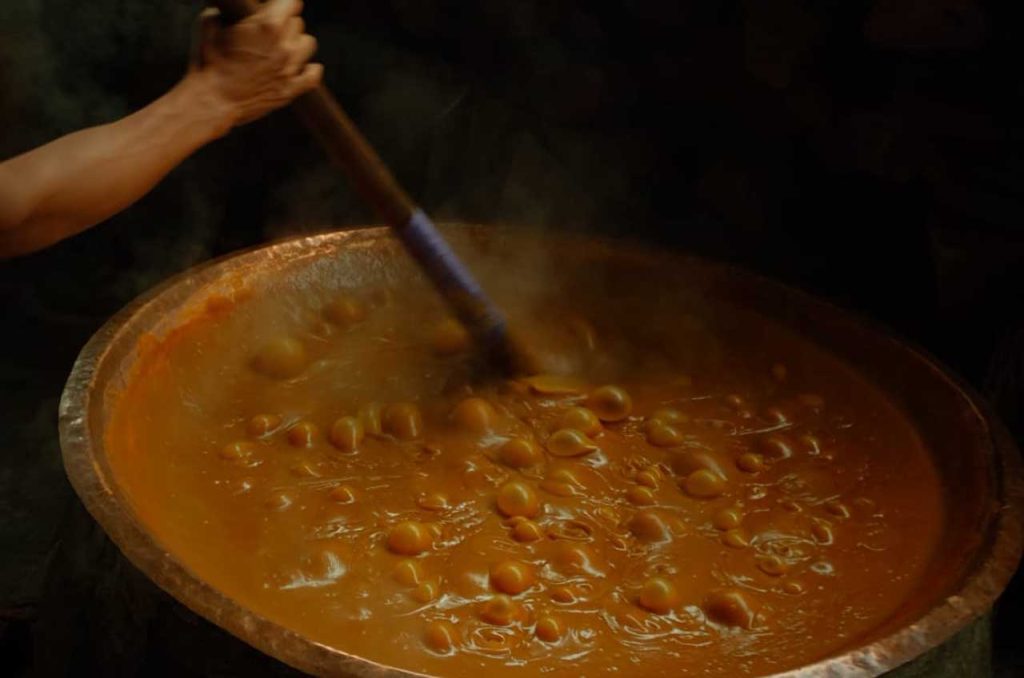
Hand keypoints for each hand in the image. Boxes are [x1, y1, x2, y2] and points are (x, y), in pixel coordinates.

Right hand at [191, 0, 321, 127]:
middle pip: (297, 23)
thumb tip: (224, 9)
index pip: (291, 2)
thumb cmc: (207, 62)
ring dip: (296, 43)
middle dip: (283, 23)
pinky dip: (310, 69)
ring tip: (282, 48)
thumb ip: (223, 12)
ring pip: (307, 44)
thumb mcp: (208, 25)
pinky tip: (301, 67)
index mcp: (267, 25)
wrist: (211, 101)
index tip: (273, 6)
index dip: (282, 3)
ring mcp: (289, 68)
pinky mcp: (290, 90)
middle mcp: (284, 45)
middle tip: (267, 31)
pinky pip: (314, 74)